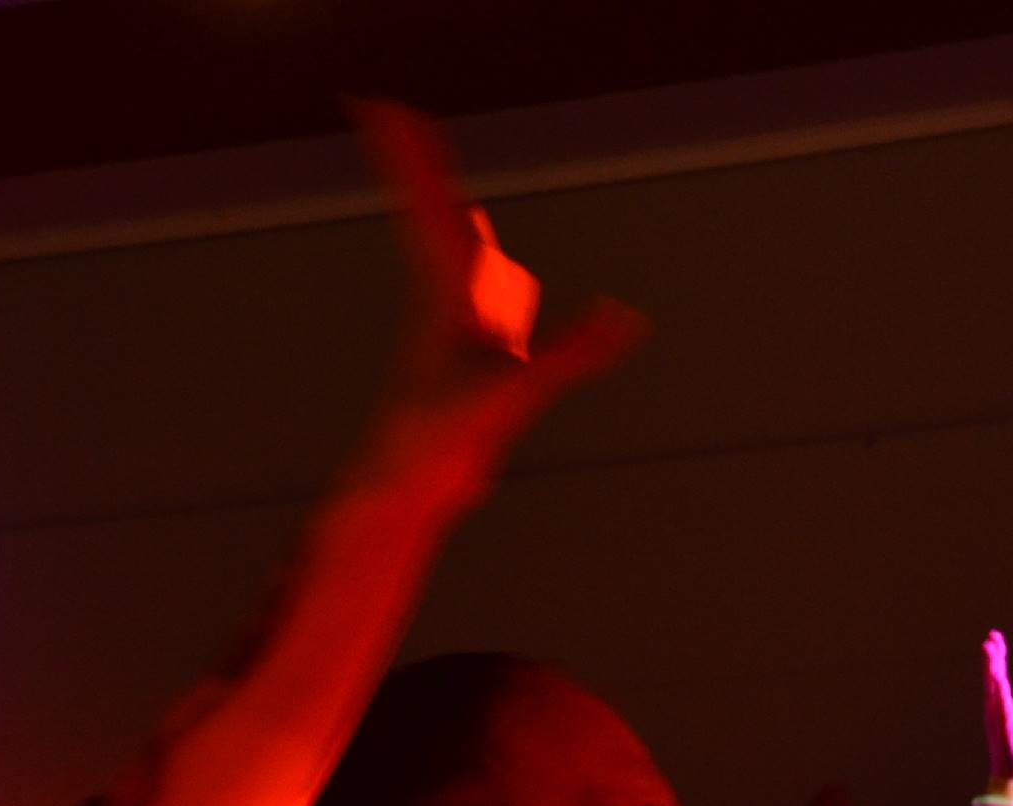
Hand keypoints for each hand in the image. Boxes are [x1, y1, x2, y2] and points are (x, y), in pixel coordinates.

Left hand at [341, 103, 646, 509]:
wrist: (404, 486)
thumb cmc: (435, 438)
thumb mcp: (511, 392)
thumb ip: (572, 352)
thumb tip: (626, 315)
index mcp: (444, 299)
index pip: (429, 213)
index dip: (413, 161)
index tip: (386, 111)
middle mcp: (444, 304)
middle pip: (432, 217)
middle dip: (420, 165)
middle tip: (392, 114)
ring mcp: (455, 330)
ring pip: (450, 252)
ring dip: (442, 206)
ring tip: (429, 167)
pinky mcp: (472, 359)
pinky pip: (479, 295)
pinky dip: (483, 267)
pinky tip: (500, 270)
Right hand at [979, 630, 1012, 785]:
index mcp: (1001, 708)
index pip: (999, 678)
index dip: (998, 658)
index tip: (996, 639)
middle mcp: (995, 711)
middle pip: (993, 678)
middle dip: (993, 657)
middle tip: (992, 635)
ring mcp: (997, 719)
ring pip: (993, 688)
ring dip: (992, 668)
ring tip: (990, 647)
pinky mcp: (1002, 728)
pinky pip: (1000, 706)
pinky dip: (998, 690)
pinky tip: (998, 676)